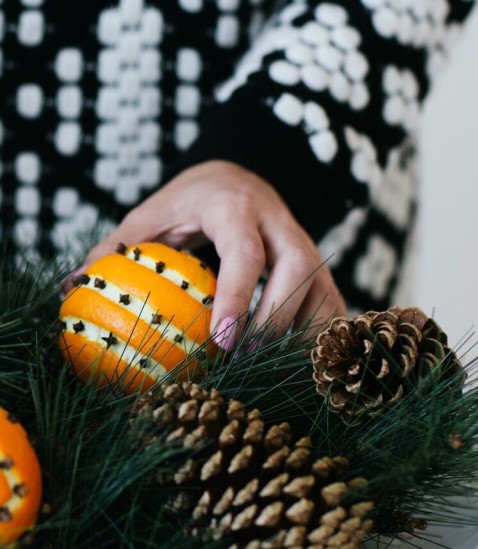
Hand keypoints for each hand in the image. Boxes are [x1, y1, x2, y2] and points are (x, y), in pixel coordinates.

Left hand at [65, 161, 346, 349]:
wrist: (244, 175)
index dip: (237, 296)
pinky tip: (293, 370)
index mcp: (237, 208)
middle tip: (239, 364)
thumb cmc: (191, 202)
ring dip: (296, 337)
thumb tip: (73, 287)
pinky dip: (317, 342)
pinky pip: (332, 311)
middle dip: (271, 323)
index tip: (218, 340)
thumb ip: (116, 246)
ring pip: (321, 294)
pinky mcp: (323, 271)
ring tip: (263, 373)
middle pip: (295, 274)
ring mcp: (310, 247)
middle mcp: (283, 226)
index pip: (245, 252)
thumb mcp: (152, 212)